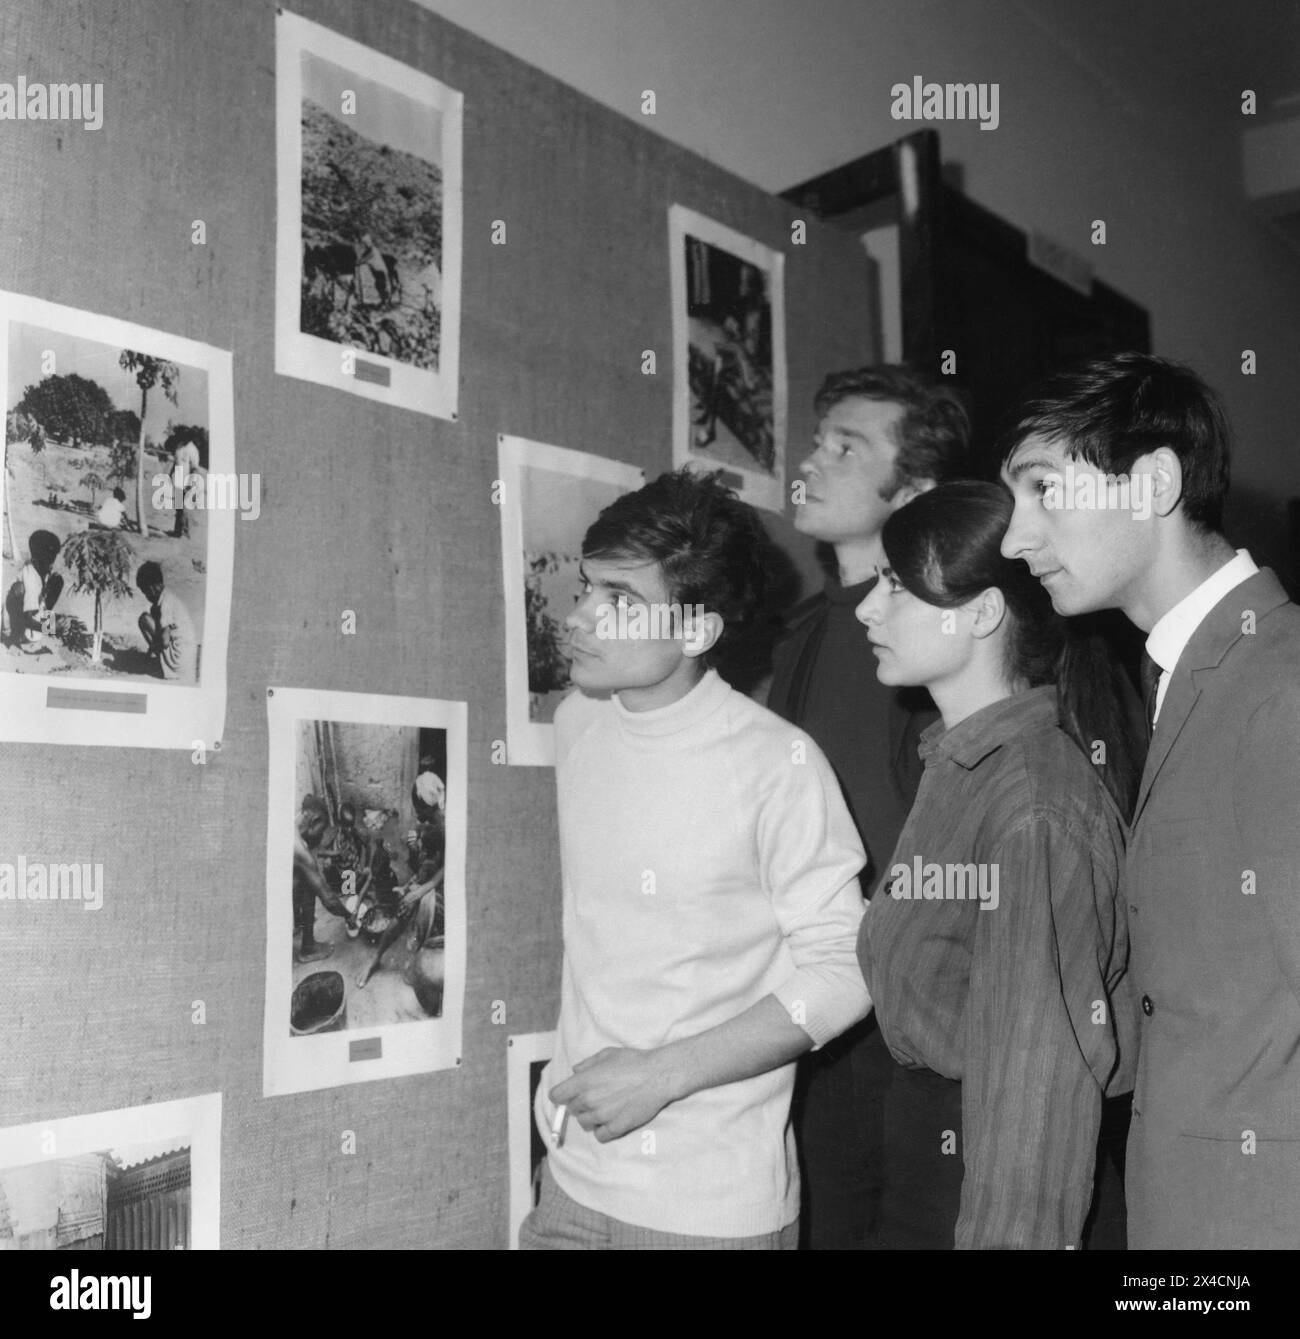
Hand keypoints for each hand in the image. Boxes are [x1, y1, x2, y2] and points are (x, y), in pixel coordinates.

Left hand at [549, 1047, 678, 1142]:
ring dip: (590, 1117)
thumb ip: (587, 1063)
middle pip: (572, 1109)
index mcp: (584, 1081)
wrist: (657, 1076)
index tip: (565, 1095)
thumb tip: (575, 1071)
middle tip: (595, 1096)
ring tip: (605, 1108)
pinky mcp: (616, 1128)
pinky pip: (600, 1136)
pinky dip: (602, 1130)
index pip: (557, 1095)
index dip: (560, 1094)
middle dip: (579, 1103)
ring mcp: (602, 1116)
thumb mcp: (607, 1054)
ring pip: (584, 1123)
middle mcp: (589, 1100)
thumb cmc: (633, 1061)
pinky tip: (610, 1120)